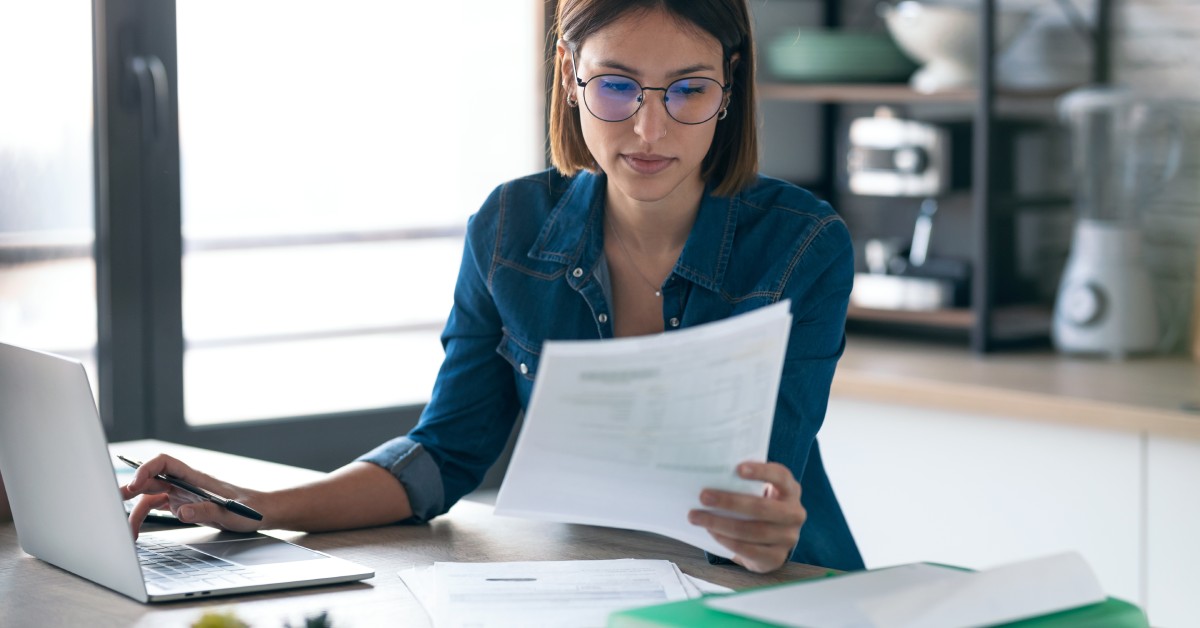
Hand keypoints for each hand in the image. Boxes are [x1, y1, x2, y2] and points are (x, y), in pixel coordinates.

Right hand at [119, 454, 264, 537]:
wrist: (260, 513)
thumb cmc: (249, 509)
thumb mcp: (230, 513)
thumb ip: (206, 511)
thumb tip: (182, 511)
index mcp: (196, 478)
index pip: (166, 463)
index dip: (148, 468)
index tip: (136, 482)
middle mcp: (185, 483)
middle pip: (152, 479)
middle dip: (131, 488)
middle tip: (112, 502)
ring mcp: (182, 494)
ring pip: (150, 496)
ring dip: (134, 509)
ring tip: (124, 529)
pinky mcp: (182, 505)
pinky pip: (157, 508)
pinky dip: (144, 517)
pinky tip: (136, 531)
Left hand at [687, 461, 805, 573]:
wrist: (770, 543)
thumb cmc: (758, 508)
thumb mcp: (759, 492)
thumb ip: (744, 483)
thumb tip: (708, 473)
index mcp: (791, 490)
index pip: (781, 476)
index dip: (761, 472)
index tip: (738, 469)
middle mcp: (795, 513)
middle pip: (762, 507)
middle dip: (730, 502)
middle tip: (703, 496)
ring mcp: (789, 537)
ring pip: (754, 531)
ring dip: (721, 524)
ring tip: (698, 517)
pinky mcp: (777, 558)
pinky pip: (750, 550)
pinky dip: (727, 541)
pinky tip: (712, 533)